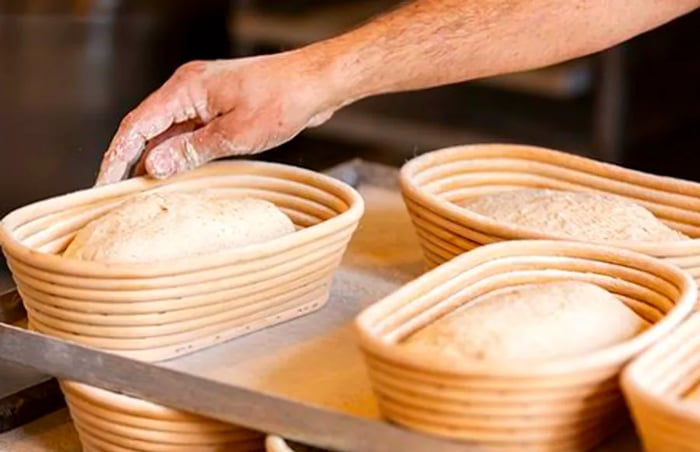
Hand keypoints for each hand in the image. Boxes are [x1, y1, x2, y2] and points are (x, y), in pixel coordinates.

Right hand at [95, 50, 336, 184]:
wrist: (316, 83)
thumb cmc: (282, 100)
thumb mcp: (234, 134)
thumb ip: (190, 151)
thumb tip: (153, 166)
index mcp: (186, 89)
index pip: (136, 125)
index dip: (116, 156)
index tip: (104, 183)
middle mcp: (190, 89)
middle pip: (149, 128)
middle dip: (133, 160)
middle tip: (121, 194)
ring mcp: (206, 98)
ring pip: (170, 131)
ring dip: (160, 158)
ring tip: (147, 191)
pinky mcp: (221, 107)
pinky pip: (191, 131)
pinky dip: (182, 151)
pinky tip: (180, 173)